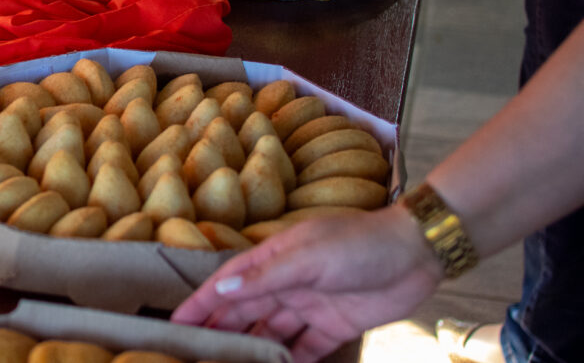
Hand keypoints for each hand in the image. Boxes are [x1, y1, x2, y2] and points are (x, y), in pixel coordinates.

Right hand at [170, 207, 444, 362]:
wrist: (417, 253)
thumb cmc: (359, 243)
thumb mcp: (308, 256)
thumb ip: (266, 275)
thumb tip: (222, 288)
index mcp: (275, 258)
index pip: (229, 283)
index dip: (202, 303)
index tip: (177, 323)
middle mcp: (287, 282)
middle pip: (246, 312)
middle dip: (221, 331)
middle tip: (197, 354)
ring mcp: (310, 304)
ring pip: (272, 332)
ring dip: (254, 348)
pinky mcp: (335, 325)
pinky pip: (306, 348)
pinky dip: (291, 360)